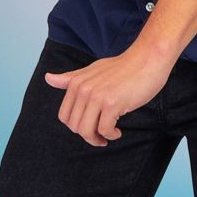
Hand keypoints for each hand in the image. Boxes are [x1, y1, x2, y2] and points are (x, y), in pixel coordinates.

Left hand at [45, 47, 174, 146]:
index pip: (64, 116)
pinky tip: (118, 131)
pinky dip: (111, 135)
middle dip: (87, 135)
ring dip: (97, 139)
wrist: (148, 58)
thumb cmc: (124, 66)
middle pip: (74, 126)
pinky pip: (104, 130)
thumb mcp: (93, 70)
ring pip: (85, 131)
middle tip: (102, 134)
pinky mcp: (112, 103)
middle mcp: (83, 89)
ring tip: (108, 135)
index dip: (76, 126)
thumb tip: (47, 78)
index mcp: (76, 82)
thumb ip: (71, 78)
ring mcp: (97, 96)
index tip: (91, 126)